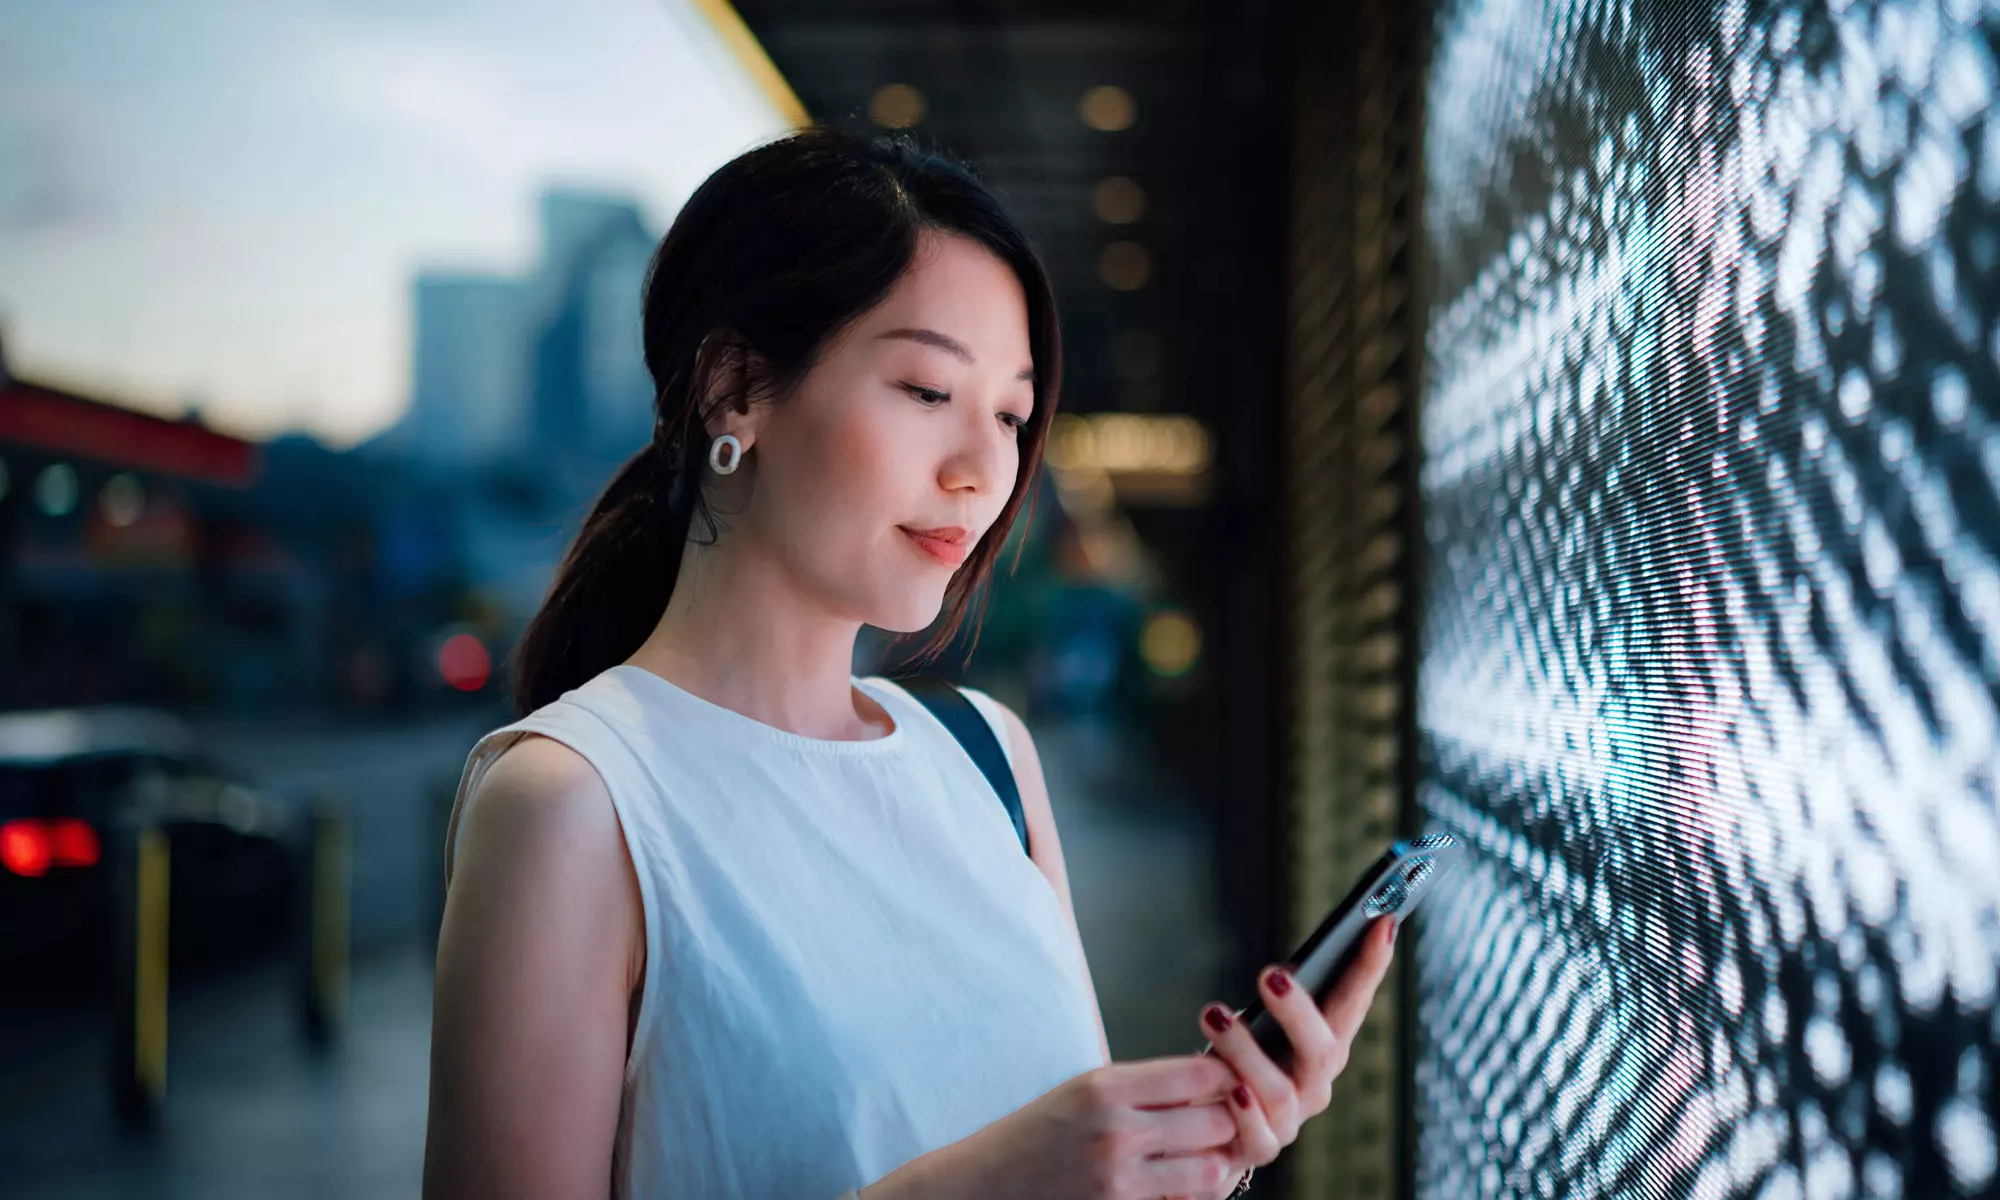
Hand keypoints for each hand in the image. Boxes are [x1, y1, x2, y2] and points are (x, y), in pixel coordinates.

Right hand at [868, 1056, 1247, 1199]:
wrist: (982, 1188)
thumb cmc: (1036, 1137)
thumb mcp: (1083, 1092)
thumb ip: (1145, 1088)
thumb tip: (1217, 1082)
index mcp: (1106, 1085)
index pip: (1203, 1071)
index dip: (1227, 1078)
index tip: (1225, 1084)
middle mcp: (1117, 1129)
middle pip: (1219, 1120)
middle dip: (1227, 1123)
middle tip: (1219, 1124)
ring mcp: (1119, 1179)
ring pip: (1212, 1169)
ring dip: (1216, 1165)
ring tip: (1200, 1158)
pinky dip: (1190, 1197)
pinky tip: (1174, 1186)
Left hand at [1187, 913, 1399, 1196]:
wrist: (1208, 1130)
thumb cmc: (1238, 1062)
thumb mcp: (1259, 1024)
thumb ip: (1279, 1001)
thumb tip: (1284, 971)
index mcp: (1323, 1045)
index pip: (1353, 1003)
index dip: (1370, 966)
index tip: (1382, 921)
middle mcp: (1315, 1084)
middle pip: (1323, 1051)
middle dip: (1299, 1010)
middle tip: (1271, 973)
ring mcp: (1289, 1120)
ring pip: (1281, 1091)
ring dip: (1246, 1050)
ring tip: (1214, 1015)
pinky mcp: (1257, 1148)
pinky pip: (1257, 1135)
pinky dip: (1244, 1112)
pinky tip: (1229, 1089)